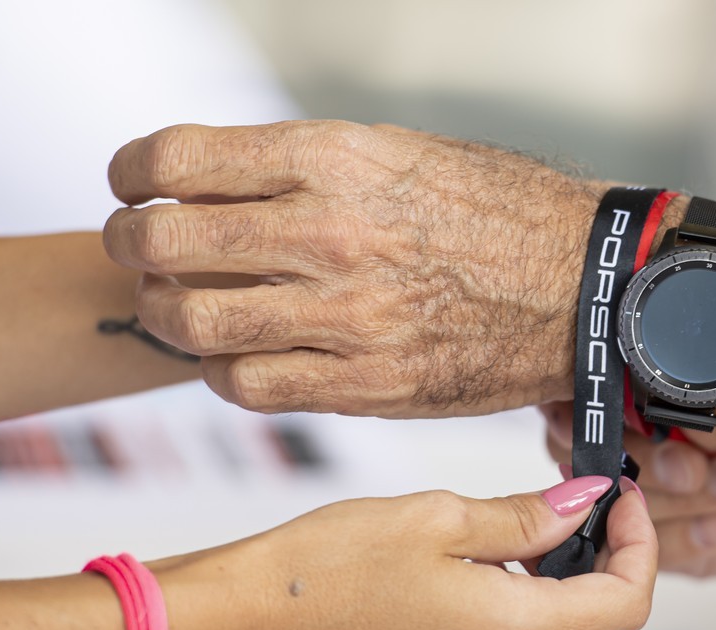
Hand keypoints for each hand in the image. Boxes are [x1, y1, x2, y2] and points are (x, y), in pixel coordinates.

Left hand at [104, 121, 602, 416]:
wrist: (584, 288)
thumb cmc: (502, 215)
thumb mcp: (402, 154)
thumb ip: (309, 169)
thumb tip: (227, 187)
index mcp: (336, 159)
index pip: (177, 159)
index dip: (133, 172)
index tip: (135, 185)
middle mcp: (328, 234)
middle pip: (162, 244)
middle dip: (131, 246)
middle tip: (139, 251)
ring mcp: (344, 317)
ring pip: (191, 324)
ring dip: (166, 315)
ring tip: (181, 309)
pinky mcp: (364, 386)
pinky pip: (249, 388)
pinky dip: (223, 374)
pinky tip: (239, 357)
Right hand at [162, 477, 655, 629]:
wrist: (246, 621)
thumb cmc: (322, 573)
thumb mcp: (438, 517)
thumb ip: (525, 516)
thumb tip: (583, 503)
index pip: (626, 603)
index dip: (641, 543)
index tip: (623, 498)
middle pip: (604, 629)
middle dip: (612, 562)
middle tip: (586, 505)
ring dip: (573, 586)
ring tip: (538, 527)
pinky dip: (533, 606)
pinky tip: (497, 560)